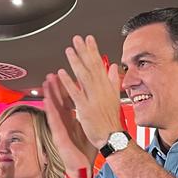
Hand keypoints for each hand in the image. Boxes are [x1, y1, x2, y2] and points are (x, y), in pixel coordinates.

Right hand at [41, 72, 96, 171]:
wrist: (84, 168)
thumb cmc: (86, 151)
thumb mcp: (89, 129)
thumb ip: (90, 116)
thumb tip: (94, 104)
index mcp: (72, 120)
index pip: (69, 101)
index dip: (66, 89)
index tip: (65, 76)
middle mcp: (64, 123)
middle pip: (59, 102)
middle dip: (56, 88)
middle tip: (52, 74)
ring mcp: (60, 129)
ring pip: (54, 109)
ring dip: (50, 95)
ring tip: (47, 82)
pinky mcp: (58, 136)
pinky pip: (54, 121)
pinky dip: (50, 111)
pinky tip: (47, 101)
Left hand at [57, 35, 123, 149]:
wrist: (113, 138)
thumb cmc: (113, 122)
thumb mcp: (116, 98)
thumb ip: (114, 81)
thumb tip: (113, 68)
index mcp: (107, 88)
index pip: (100, 65)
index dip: (94, 51)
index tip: (89, 40)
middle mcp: (101, 91)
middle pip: (92, 67)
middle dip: (84, 52)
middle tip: (78, 39)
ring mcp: (93, 99)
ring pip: (84, 77)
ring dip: (76, 63)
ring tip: (69, 50)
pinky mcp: (85, 109)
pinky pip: (75, 93)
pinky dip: (69, 83)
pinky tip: (62, 73)